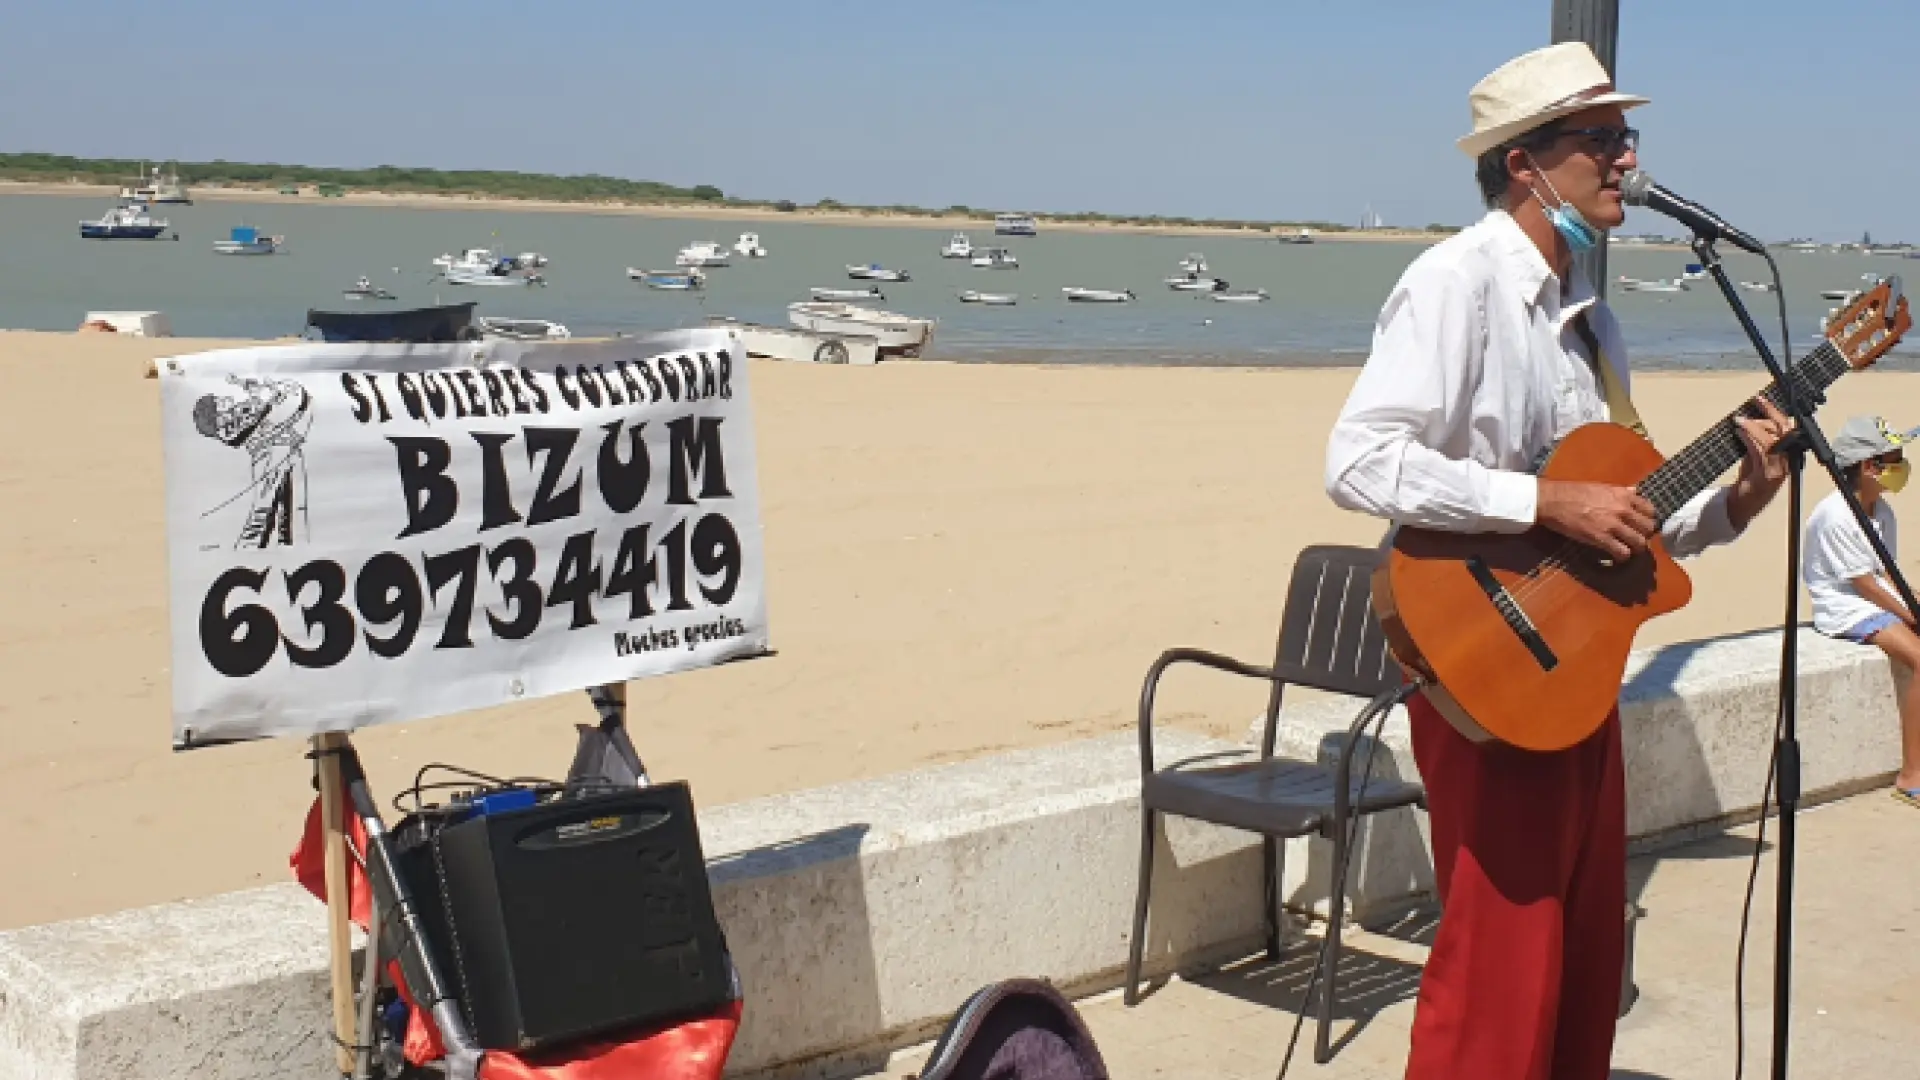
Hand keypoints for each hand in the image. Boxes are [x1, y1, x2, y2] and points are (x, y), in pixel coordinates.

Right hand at [1537, 480, 1657, 559]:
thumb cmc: (1574, 492)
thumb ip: (1621, 491)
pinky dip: (1622, 557)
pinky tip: (1615, 557)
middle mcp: (1623, 509)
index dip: (1647, 520)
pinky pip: (1623, 552)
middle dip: (1644, 536)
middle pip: (1648, 529)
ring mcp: (1613, 525)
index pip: (1650, 510)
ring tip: (1627, 549)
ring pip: (1639, 543)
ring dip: (1635, 549)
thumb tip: (1634, 491)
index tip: (1640, 525)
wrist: (1554, 501)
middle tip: (1634, 539)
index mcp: (1623, 495)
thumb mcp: (1601, 487)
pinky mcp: (1601, 538)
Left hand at [1729, 396, 1794, 528]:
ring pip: (1773, 439)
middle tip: (1756, 401)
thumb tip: (1752, 420)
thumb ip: (1757, 441)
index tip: (1762, 399)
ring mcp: (1779, 469)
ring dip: (1755, 426)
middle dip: (1770, 412)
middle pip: (1784, 430)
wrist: (1742, 506)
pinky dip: (1750, 438)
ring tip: (1740, 420)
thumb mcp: (1755, 456)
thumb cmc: (1749, 480)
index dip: (1776, 411)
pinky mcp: (1768, 476)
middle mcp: (1788, 461)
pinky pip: (1761, 451)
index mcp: (1788, 454)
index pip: (1787, 427)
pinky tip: (1739, 432)